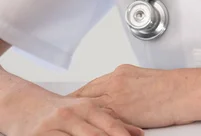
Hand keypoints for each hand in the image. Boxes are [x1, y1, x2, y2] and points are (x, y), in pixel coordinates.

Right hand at [5, 83, 143, 135]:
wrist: (26, 104)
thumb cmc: (60, 110)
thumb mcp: (87, 110)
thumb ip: (111, 121)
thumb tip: (138, 133)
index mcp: (86, 106)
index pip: (109, 124)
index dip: (121, 134)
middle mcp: (71, 114)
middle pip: (95, 135)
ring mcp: (54, 125)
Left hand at [71, 64, 196, 128]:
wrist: (185, 91)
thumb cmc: (172, 88)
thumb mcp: (145, 81)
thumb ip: (129, 87)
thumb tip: (123, 97)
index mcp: (121, 73)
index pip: (93, 86)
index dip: (80, 97)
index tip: (70, 103)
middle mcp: (115, 82)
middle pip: (85, 95)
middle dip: (73, 106)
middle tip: (60, 115)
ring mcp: (116, 96)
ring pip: (88, 108)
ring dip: (78, 118)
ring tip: (68, 127)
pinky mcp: (121, 110)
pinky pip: (100, 121)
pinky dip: (90, 127)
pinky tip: (84, 133)